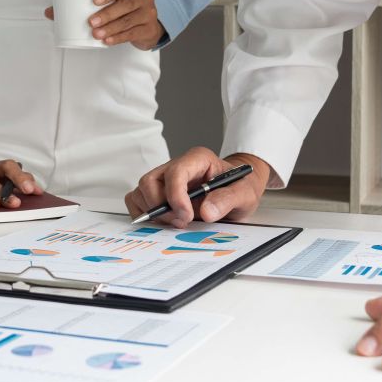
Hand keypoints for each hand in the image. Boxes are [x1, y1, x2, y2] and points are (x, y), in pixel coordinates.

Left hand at [44, 0, 164, 49]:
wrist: (149, 27)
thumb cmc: (125, 11)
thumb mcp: (112, 3)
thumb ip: (84, 5)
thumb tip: (51, 12)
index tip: (94, 1)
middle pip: (127, 4)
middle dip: (107, 14)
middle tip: (91, 22)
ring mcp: (148, 14)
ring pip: (129, 20)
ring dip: (111, 28)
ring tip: (96, 34)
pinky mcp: (148, 29)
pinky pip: (132, 33)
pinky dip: (119, 38)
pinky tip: (108, 41)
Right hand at [125, 147, 270, 228]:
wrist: (238, 190)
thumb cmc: (240, 186)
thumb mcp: (245, 193)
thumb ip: (228, 199)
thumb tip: (207, 211)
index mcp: (197, 159)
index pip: (175, 172)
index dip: (176, 196)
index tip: (186, 216)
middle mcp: (177, 166)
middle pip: (150, 181)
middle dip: (161, 206)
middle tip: (182, 222)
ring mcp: (164, 179)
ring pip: (140, 191)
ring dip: (153, 212)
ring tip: (176, 222)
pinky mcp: (158, 193)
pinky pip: (137, 200)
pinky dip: (144, 214)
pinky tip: (164, 222)